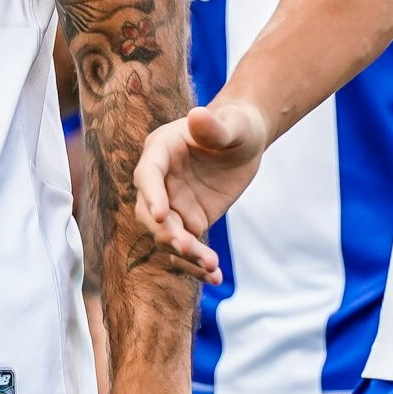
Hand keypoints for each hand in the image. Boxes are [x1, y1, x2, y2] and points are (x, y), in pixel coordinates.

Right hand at [131, 101, 269, 274]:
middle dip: (165, 232)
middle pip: (150, 212)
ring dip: (184, 254)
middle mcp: (160, 182)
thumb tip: (198, 115)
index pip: (147, 175)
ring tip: (210, 266)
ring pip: (167, 236)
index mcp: (160, 151)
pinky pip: (188, 248)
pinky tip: (215, 278)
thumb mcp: (231, 124)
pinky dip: (198, 265)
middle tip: (186, 246)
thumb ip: (213, 126)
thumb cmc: (235, 125)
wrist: (245, 141)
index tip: (159, 214)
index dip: (151, 194)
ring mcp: (172, 205)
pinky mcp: (189, 222)